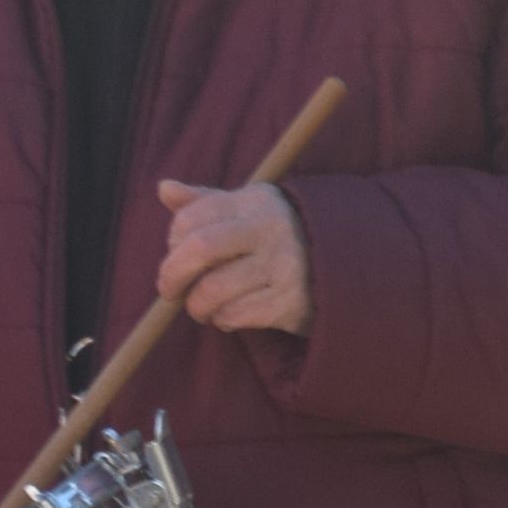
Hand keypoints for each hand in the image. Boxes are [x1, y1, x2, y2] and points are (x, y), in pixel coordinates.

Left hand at [157, 178, 312, 335]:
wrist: (343, 269)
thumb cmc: (277, 237)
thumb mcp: (247, 211)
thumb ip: (204, 201)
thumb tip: (164, 188)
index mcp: (256, 202)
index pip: (194, 216)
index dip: (173, 238)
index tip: (175, 253)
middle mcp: (271, 230)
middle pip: (201, 248)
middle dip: (172, 274)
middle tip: (168, 290)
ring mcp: (283, 266)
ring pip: (213, 289)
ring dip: (196, 305)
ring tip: (201, 307)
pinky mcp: (289, 301)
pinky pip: (235, 314)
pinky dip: (222, 319)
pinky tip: (228, 315)